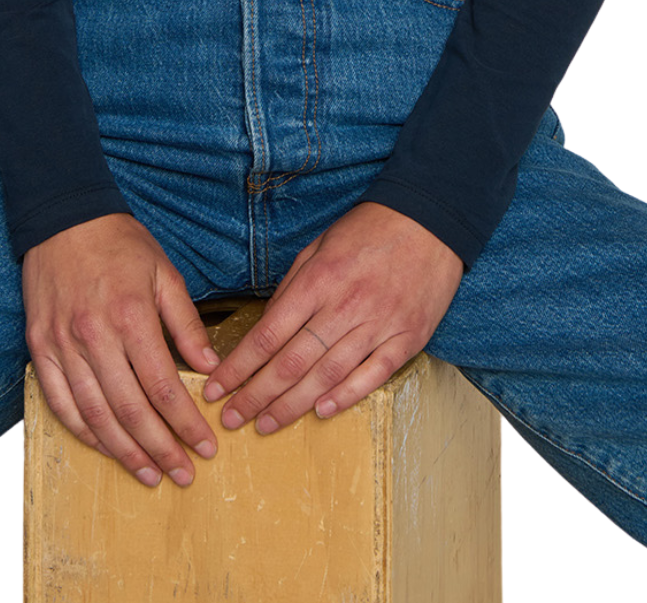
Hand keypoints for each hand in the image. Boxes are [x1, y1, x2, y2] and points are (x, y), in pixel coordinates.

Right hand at [22, 211, 221, 488]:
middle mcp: (93, 335)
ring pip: (94, 414)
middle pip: (129, 409)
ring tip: (148, 473)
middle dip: (159, 448)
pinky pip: (60, 402)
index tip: (204, 446)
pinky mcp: (39, 347)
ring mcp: (62, 344)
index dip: (184, 423)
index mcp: (130, 315)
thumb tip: (210, 369)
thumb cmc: (120, 244)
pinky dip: (83, 431)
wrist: (64, 219)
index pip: (162, 386)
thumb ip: (187, 324)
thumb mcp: (165, 273)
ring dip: (123, 451)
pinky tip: (105, 446)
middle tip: (181, 473)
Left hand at [200, 202, 464, 434]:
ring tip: (265, 424)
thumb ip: (293, 288)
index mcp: (318, 280)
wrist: (429, 221)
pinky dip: (347, 396)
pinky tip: (322, 411)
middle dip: (256, 395)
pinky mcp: (406, 338)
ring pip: (328, 375)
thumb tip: (267, 328)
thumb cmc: (368, 231)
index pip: (268, 334)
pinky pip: (373, 375)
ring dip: (292, 404)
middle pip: (292, 362)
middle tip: (232, 419)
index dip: (239, 366)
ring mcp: (378, 325)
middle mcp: (345, 306)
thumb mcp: (319, 246)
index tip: (216, 387)